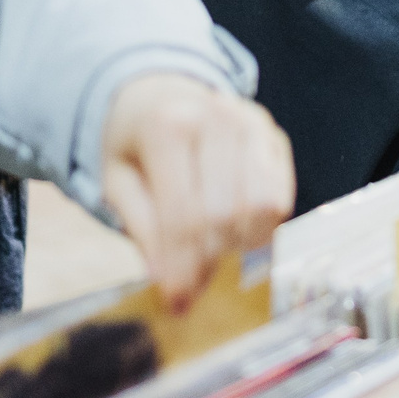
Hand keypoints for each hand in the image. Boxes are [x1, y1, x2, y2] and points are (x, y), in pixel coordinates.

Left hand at [100, 73, 294, 307]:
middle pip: (224, 215)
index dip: (182, 266)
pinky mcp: (275, 137)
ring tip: (211, 244)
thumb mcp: (118, 181)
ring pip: (261, 207)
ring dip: (238, 241)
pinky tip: (235, 227)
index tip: (177, 302)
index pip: (183, 214)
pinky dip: (261, 226)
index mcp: (168, 126)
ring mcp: (253, 123)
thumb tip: (167, 280)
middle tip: (190, 278)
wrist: (160, 95)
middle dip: (207, 257)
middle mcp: (217, 117)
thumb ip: (142, 227)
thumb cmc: (136, 145)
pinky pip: (281, 198)